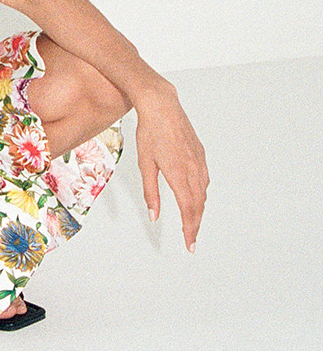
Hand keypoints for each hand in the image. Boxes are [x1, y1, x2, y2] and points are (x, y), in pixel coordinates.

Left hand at [133, 86, 208, 251]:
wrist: (162, 106)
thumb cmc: (150, 133)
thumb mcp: (145, 164)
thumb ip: (151, 192)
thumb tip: (154, 215)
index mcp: (179, 173)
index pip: (188, 209)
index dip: (189, 229)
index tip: (190, 244)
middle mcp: (193, 169)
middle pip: (198, 205)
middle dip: (195, 224)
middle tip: (191, 240)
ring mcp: (199, 161)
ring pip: (203, 193)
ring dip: (198, 210)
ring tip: (192, 223)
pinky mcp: (200, 154)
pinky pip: (204, 180)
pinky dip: (201, 194)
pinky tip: (196, 198)